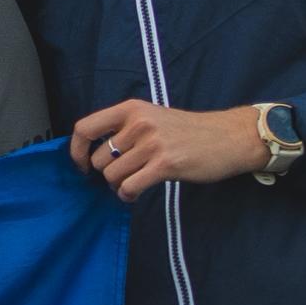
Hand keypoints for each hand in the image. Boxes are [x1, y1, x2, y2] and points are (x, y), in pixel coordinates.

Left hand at [64, 98, 270, 196]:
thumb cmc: (190, 131)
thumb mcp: (153, 117)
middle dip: (107, 174)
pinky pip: (129, 187)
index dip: (76, 151)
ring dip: (118, 186)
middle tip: (123, 176)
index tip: (82, 165)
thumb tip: (95, 153)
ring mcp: (152, 144)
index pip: (85, 127)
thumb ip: (126, 129)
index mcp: (132, 108)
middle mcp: (138, 123)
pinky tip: (135, 194)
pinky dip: (127, 196)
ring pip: (112, 176)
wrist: (229, 137)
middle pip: (99, 159)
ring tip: (133, 183)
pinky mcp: (165, 164)